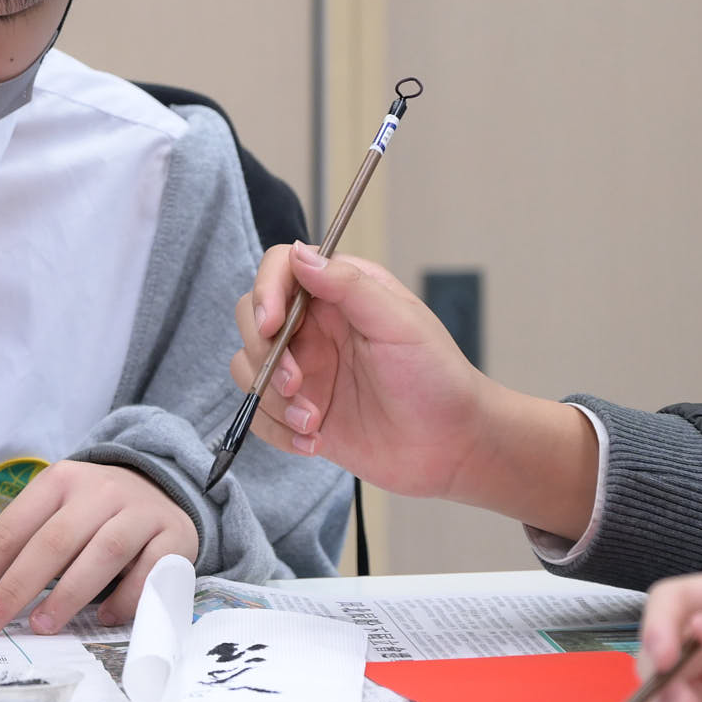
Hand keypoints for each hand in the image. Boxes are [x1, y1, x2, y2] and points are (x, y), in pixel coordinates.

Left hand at [0, 461, 197, 634]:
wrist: (160, 488)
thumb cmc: (85, 515)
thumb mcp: (35, 520)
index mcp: (55, 483)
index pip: (5, 531)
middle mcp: (96, 492)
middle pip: (50, 541)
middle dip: (15, 586)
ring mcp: (137, 513)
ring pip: (101, 551)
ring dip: (69, 592)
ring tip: (40, 626)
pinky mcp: (173, 537)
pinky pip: (150, 571)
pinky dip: (126, 598)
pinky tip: (103, 619)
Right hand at [230, 244, 598, 538]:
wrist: (454, 448)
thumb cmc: (439, 379)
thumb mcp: (400, 324)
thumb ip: (349, 285)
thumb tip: (300, 254)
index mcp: (337, 295)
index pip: (280, 270)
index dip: (265, 291)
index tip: (272, 325)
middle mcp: (313, 328)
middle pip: (252, 318)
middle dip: (264, 354)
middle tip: (295, 384)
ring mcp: (304, 370)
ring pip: (248, 367)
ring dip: (271, 399)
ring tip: (311, 422)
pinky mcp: (299, 410)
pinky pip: (260, 414)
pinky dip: (276, 430)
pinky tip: (313, 441)